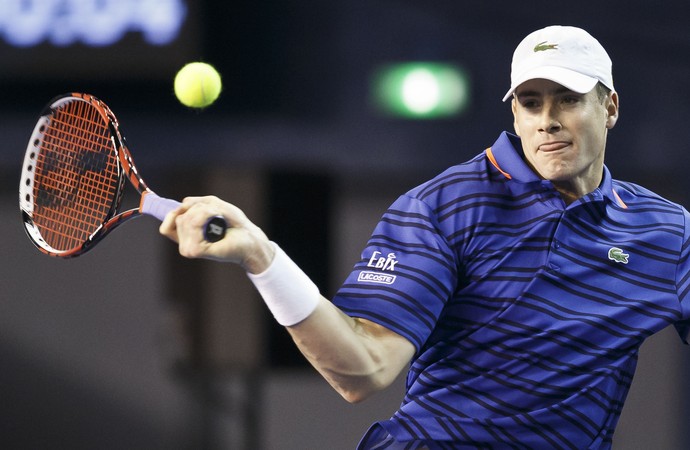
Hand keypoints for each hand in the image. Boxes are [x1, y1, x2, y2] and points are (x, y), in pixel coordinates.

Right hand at [159, 195, 274, 272]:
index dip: (173, 214)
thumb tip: (179, 207)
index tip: (192, 210)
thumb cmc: (233, 223)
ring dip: (205, 212)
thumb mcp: (211, 206)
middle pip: (178, 217)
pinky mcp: (195, 251)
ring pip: (185, 219)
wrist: (249, 238)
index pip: (166, 225)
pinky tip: (218, 226)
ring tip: (219, 221)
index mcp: (186, 236)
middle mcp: (184, 244)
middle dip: (199, 208)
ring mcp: (188, 249)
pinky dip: (207, 216)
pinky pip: (193, 224)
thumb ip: (192, 204)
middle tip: (217, 215)